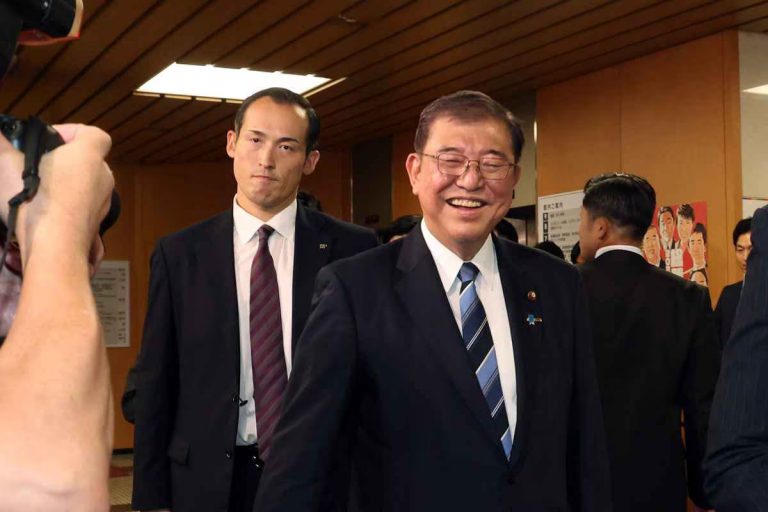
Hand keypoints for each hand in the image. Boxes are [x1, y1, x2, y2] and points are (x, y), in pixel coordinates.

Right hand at [0, 123, 113, 268]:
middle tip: (37, 166)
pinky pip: (83, 206)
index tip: (49, 143)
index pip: (95, 134)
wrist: (54, 247)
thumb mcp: (9, 165)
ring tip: (37, 191)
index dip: (73, 133)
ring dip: (66, 184)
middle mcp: (103, 177)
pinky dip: (68, 205)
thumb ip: (3, 146)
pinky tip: (45, 212)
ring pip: (86, 185)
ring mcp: (104, 203)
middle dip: (64, 161)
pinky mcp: (97, 223)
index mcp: (89, 156)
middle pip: (88, 160)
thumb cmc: (36, 199)